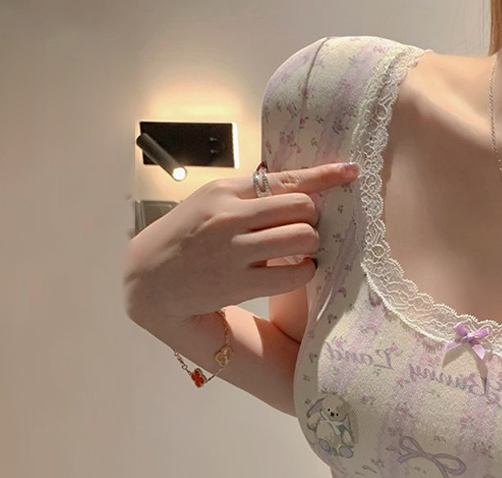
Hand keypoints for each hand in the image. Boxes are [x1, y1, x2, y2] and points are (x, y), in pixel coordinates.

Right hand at [122, 161, 360, 325]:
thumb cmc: (186, 237)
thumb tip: (293, 185)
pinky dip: (304, 272)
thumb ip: (246, 194)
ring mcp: (235, 250)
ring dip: (312, 247)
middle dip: (312, 220)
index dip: (325, 175)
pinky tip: (293, 272)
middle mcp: (231, 215)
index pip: (286, 178)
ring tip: (299, 253)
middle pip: (303, 208)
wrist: (150, 279)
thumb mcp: (209, 201)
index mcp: (226, 190)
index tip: (351, 171)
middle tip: (302, 231)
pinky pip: (294, 273)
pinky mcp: (239, 282)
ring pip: (304, 238)